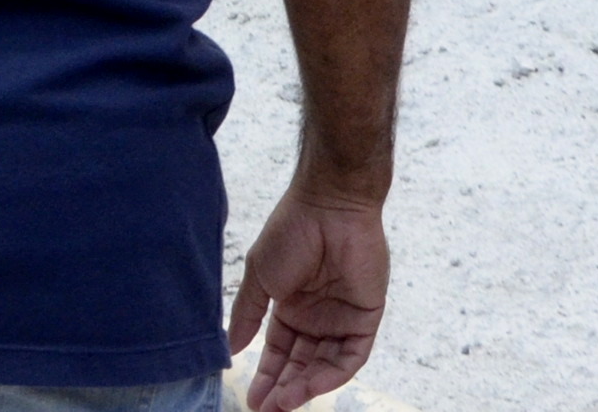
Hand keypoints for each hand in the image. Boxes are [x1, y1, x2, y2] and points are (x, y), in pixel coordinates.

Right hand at [226, 182, 387, 411]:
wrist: (328, 206)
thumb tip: (230, 347)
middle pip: (300, 363)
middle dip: (283, 388)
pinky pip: (351, 354)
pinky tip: (309, 386)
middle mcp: (317, 316)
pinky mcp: (366, 316)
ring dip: (304, 386)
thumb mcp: (260, 276)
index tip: (252, 399)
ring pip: (324, 365)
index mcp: (291, 307)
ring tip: (282, 403)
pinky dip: (331, 373)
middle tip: (266, 410)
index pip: (279, 352)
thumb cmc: (291, 232)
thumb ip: (248, 314)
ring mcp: (342, 317)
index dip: (266, 376)